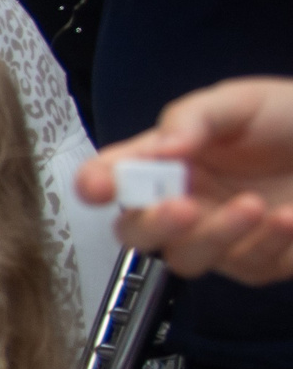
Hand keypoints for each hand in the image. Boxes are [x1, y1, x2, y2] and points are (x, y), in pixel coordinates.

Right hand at [78, 77, 292, 282]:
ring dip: (216, 236)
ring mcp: (216, 236)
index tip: (95, 187)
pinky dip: (265, 243)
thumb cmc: (290, 118)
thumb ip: (194, 118)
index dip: (95, 184)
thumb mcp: (241, 102)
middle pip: (136, 233)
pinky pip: (245, 266)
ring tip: (254, 206)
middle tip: (181, 208)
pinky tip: (287, 217)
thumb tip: (160, 149)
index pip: (114, 177)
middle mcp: (181, 202)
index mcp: (165, 162)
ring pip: (186, 259)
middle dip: (152, 224)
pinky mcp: (258, 261)